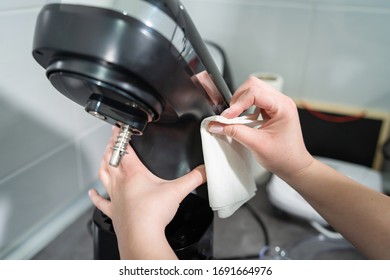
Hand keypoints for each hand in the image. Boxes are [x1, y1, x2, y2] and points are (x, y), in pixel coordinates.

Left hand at [89, 127, 205, 258]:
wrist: (141, 236)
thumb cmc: (153, 214)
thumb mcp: (178, 191)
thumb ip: (194, 178)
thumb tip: (205, 170)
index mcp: (134, 173)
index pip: (124, 149)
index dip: (121, 137)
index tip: (118, 128)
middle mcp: (120, 182)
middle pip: (110, 159)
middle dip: (111, 147)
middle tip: (112, 140)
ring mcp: (114, 197)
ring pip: (103, 175)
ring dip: (102, 164)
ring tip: (103, 157)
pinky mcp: (113, 211)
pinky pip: (101, 201)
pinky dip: (95, 196)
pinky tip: (92, 192)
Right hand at [208, 76, 313, 179]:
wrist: (293, 166)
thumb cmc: (283, 157)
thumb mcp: (256, 144)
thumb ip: (235, 132)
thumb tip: (217, 125)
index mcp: (283, 106)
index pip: (255, 93)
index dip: (237, 104)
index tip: (226, 117)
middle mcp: (281, 101)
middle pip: (253, 86)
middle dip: (238, 99)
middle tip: (230, 116)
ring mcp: (277, 104)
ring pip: (253, 90)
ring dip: (241, 102)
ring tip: (236, 117)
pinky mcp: (272, 109)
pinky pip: (255, 99)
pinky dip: (245, 106)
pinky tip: (244, 119)